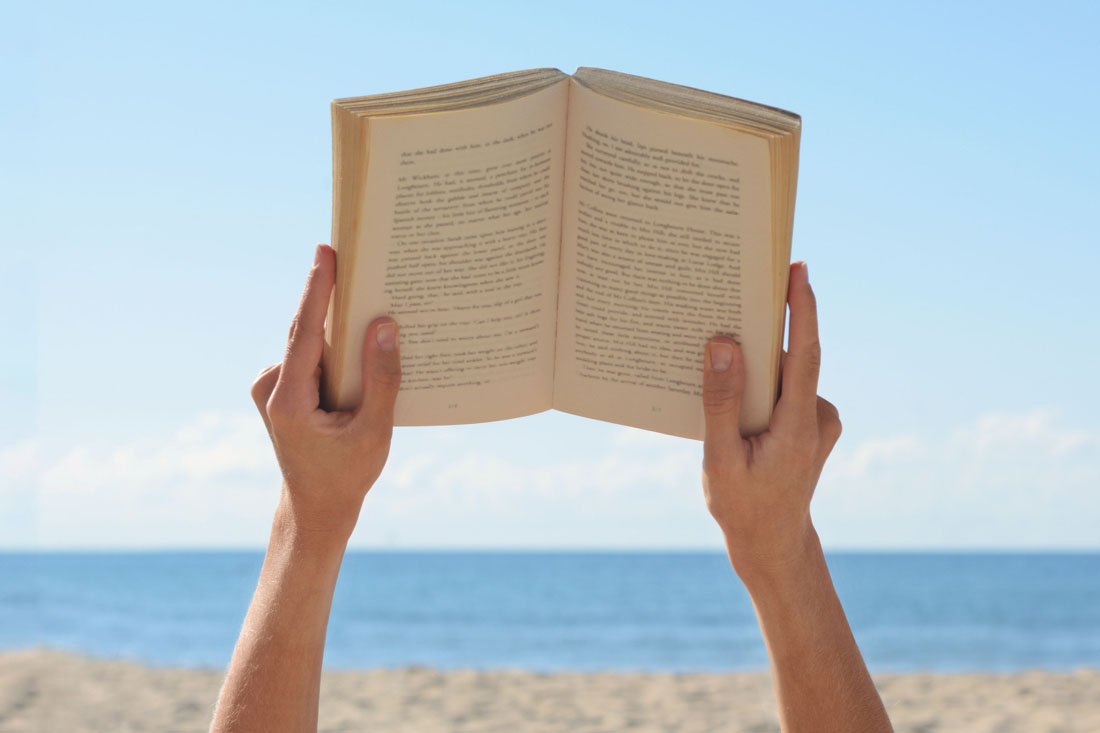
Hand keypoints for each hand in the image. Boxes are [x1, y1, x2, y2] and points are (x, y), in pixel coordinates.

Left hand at [250, 244, 400, 542]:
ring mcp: (270, 388)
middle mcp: (271, 387)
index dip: (317, 289)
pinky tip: (359, 345)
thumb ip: (382, 378)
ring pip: (311, 345)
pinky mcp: (278, 389)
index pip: (305, 333)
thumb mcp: (374, 431)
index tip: (326, 252)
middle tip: (356, 259)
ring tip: (369, 304)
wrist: (316, 507)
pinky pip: (310, 357)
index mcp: (289, 400)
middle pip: (308, 332)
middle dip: (333, 298)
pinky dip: (333, 349)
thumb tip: (385, 325)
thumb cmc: (346, 474)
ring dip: (338, 329)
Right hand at [701, 261, 840, 580]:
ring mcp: (819, 420)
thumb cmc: (743, 506)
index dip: (802, 310)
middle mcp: (818, 418)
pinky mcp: (813, 422)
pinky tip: (733, 387)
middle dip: (766, 325)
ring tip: (719, 348)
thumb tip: (722, 345)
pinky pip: (785, 388)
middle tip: (737, 289)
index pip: (804, 355)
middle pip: (792, 357)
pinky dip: (761, 381)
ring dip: (757, 360)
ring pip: (785, 374)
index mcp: (799, 427)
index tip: (798, 270)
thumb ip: (721, 402)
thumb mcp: (720, 458)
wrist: (774, 544)